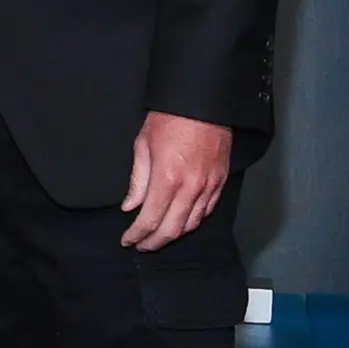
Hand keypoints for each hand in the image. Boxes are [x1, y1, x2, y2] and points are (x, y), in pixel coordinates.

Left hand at [118, 112, 232, 251]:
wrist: (203, 102)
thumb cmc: (169, 118)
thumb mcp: (142, 145)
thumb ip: (138, 181)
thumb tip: (130, 206)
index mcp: (167, 179)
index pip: (150, 219)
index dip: (137, 234)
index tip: (127, 240)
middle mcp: (191, 187)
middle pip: (172, 229)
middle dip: (154, 242)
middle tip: (141, 245)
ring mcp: (209, 186)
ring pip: (192, 223)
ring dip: (174, 234)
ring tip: (159, 236)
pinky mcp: (221, 181)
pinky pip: (207, 210)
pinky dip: (193, 221)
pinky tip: (182, 221)